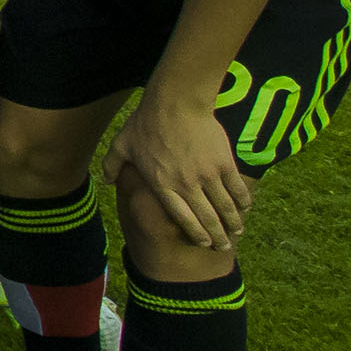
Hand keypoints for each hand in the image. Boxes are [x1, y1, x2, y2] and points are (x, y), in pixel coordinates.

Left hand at [110, 95, 253, 250]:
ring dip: (233, 223)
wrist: (175, 102)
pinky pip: (237, 188)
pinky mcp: (224, 163)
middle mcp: (186, 185)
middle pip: (207, 218)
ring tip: (237, 232)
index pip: (182, 218)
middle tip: (224, 247)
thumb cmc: (146, 122)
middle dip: (218, 236)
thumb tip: (105, 181)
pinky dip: (244, 201)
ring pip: (225, 207)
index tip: (204, 243)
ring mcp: (207, 175)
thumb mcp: (122, 144)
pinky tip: (246, 208)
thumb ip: (112, 165)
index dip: (196, 233)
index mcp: (162, 185)